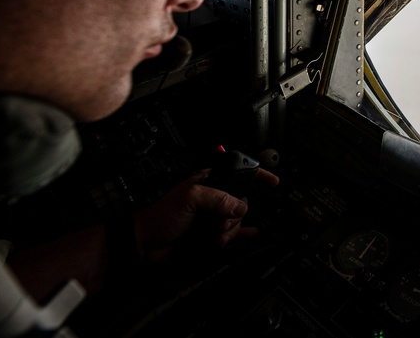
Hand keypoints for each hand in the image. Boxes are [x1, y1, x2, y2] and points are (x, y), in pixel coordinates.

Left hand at [134, 168, 278, 262]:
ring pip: (237, 220)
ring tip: (214, 236)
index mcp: (209, 182)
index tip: (273, 182)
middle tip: (220, 223)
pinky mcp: (211, 234)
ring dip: (229, 231)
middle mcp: (214, 198)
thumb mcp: (190, 198)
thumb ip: (218, 199)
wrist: (146, 244)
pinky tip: (251, 234)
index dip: (257, 176)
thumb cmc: (161, 215)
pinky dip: (243, 234)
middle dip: (235, 215)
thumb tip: (240, 207)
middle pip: (242, 201)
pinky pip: (235, 233)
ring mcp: (213, 216)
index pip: (238, 174)